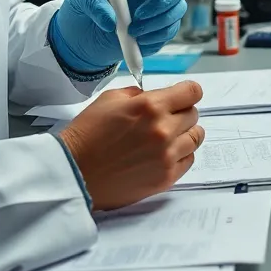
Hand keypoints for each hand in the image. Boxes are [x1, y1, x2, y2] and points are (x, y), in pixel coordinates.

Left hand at [52, 0, 187, 70]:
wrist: (87, 35)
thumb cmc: (87, 6)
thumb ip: (94, 3)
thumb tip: (110, 20)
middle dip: (164, 4)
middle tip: (141, 16)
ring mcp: (159, 9)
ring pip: (176, 12)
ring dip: (157, 24)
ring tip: (132, 31)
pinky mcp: (160, 29)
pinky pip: (169, 33)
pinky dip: (155, 38)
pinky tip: (137, 40)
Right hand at [61, 80, 205, 210]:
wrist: (74, 172)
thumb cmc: (87, 135)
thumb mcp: (110, 99)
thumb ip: (140, 94)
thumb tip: (158, 96)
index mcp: (151, 106)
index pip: (192, 92)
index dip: (187, 92)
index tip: (182, 96)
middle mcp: (163, 130)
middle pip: (194, 114)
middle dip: (181, 113)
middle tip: (165, 119)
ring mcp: (167, 156)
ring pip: (195, 137)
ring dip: (184, 134)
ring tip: (166, 137)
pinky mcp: (166, 177)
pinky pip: (189, 159)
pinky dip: (181, 154)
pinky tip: (163, 154)